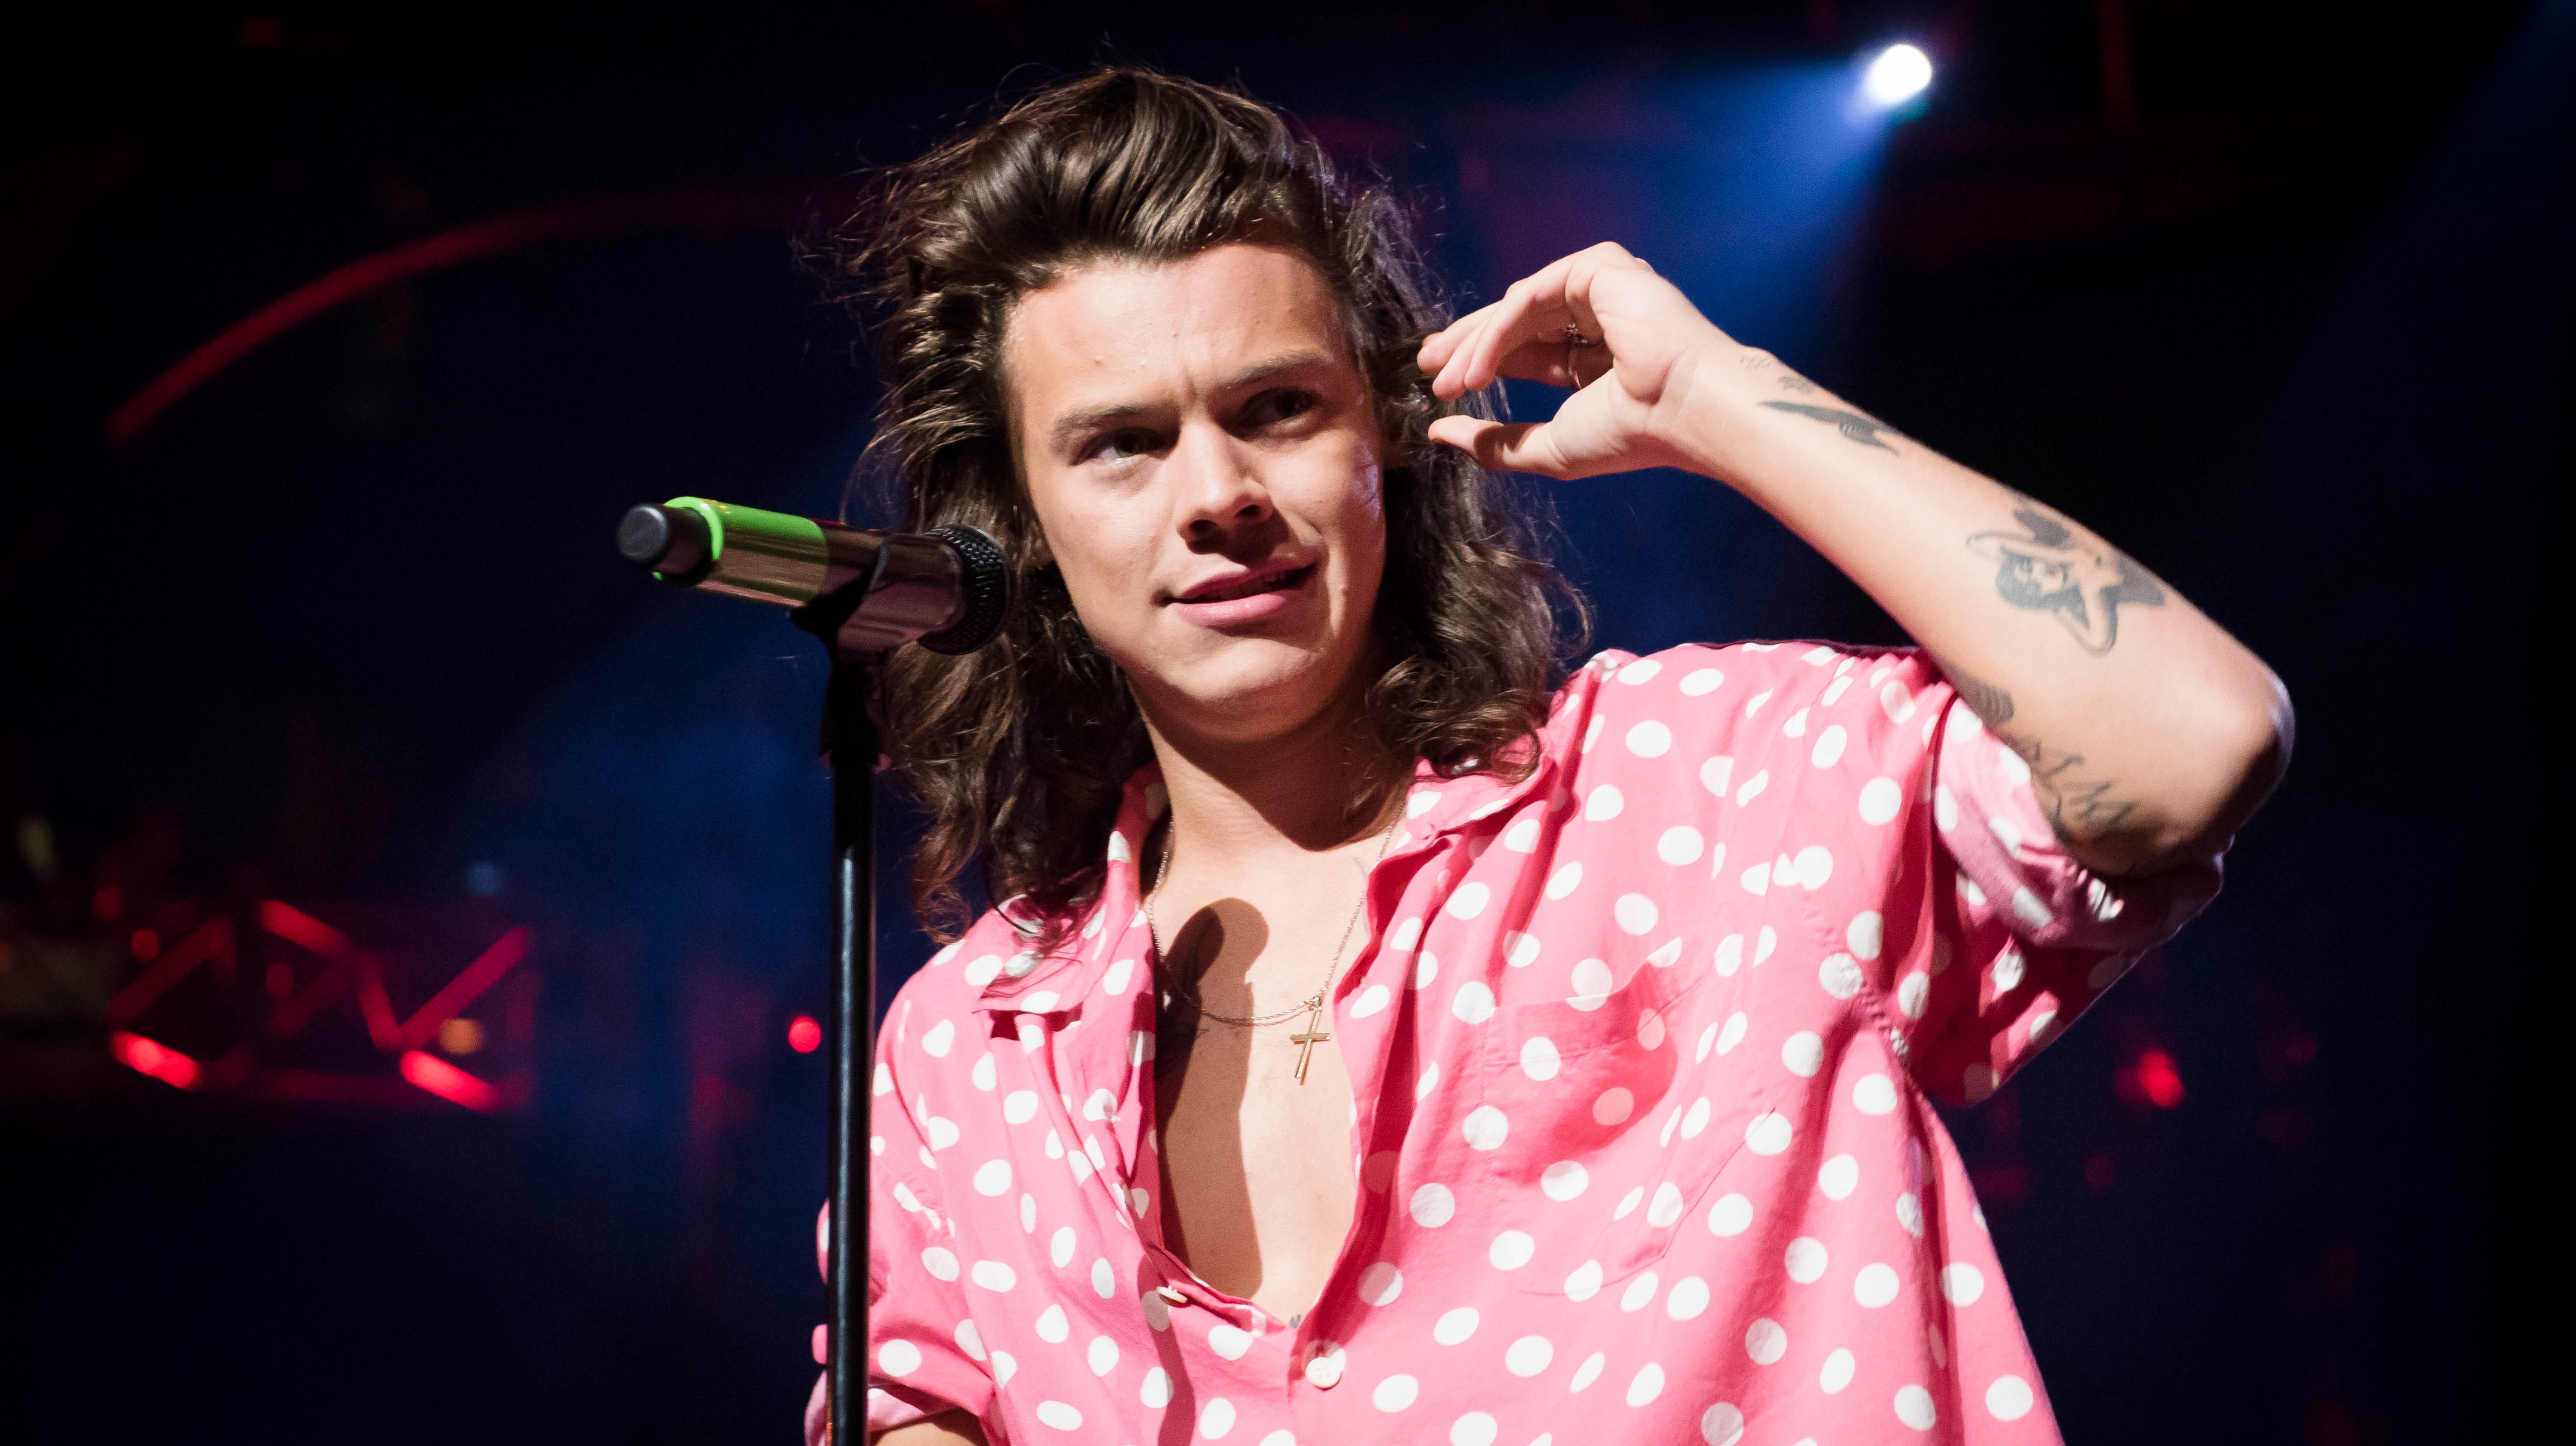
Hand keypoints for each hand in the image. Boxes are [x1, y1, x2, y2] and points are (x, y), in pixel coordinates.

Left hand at [1417, 242, 1738, 478]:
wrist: (1682, 410)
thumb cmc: (1630, 434)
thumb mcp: (1546, 448)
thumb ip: (1494, 443)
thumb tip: (1438, 431)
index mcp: (1596, 356)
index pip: (1527, 349)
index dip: (1481, 362)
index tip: (1441, 384)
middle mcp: (1600, 316)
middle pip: (1517, 323)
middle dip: (1466, 345)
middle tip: (1425, 366)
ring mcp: (1602, 288)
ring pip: (1518, 308)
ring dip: (1475, 345)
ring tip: (1444, 381)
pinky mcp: (1601, 268)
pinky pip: (1531, 296)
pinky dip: (1497, 332)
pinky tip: (1475, 370)